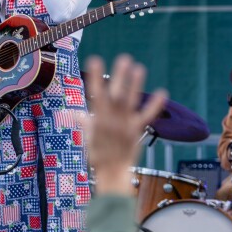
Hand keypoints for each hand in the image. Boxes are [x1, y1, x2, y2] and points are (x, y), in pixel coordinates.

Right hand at [82, 55, 165, 195]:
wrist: (111, 173)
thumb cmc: (98, 155)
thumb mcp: (87, 137)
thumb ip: (82, 122)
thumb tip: (68, 114)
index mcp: (98, 118)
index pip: (96, 93)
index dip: (95, 77)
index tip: (95, 60)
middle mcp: (111, 119)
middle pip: (115, 94)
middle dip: (119, 76)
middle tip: (124, 59)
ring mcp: (124, 124)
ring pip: (130, 100)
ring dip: (135, 84)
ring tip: (139, 68)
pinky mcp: (136, 130)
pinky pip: (146, 116)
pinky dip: (155, 105)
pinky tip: (163, 92)